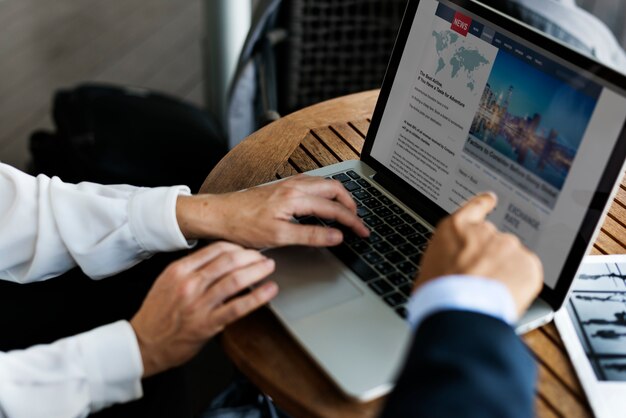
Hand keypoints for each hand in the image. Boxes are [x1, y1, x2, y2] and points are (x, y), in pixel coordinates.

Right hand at [130, 242, 277, 377]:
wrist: (143, 344)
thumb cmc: (157, 314)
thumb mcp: (167, 282)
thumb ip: (191, 269)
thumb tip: (217, 259)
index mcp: (179, 270)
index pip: (216, 249)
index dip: (238, 247)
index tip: (247, 250)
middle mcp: (189, 284)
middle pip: (229, 261)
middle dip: (251, 257)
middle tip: (264, 258)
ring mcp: (198, 304)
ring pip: (235, 280)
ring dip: (257, 271)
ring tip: (269, 268)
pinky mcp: (207, 324)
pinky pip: (238, 307)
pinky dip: (258, 297)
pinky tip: (269, 291)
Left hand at [176, 175, 369, 247]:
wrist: (218, 215)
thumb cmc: (242, 225)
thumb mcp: (278, 236)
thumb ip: (310, 235)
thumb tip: (336, 236)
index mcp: (296, 197)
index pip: (334, 208)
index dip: (353, 222)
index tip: (363, 232)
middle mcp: (294, 186)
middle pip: (334, 188)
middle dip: (351, 204)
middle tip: (358, 221)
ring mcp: (288, 184)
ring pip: (324, 184)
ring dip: (339, 196)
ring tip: (346, 211)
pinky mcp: (282, 186)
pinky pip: (312, 184)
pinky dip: (325, 193)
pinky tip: (323, 203)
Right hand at [416, 193, 542, 316]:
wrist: (460, 311)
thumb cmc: (437, 294)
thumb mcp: (430, 268)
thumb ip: (448, 257)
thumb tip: (455, 267)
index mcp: (454, 228)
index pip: (473, 208)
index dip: (483, 203)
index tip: (490, 200)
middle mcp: (483, 231)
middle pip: (493, 241)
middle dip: (491, 259)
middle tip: (480, 283)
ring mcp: (508, 245)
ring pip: (511, 259)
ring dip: (505, 273)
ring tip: (490, 295)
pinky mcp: (528, 263)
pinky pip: (527, 273)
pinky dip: (520, 285)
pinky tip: (505, 297)